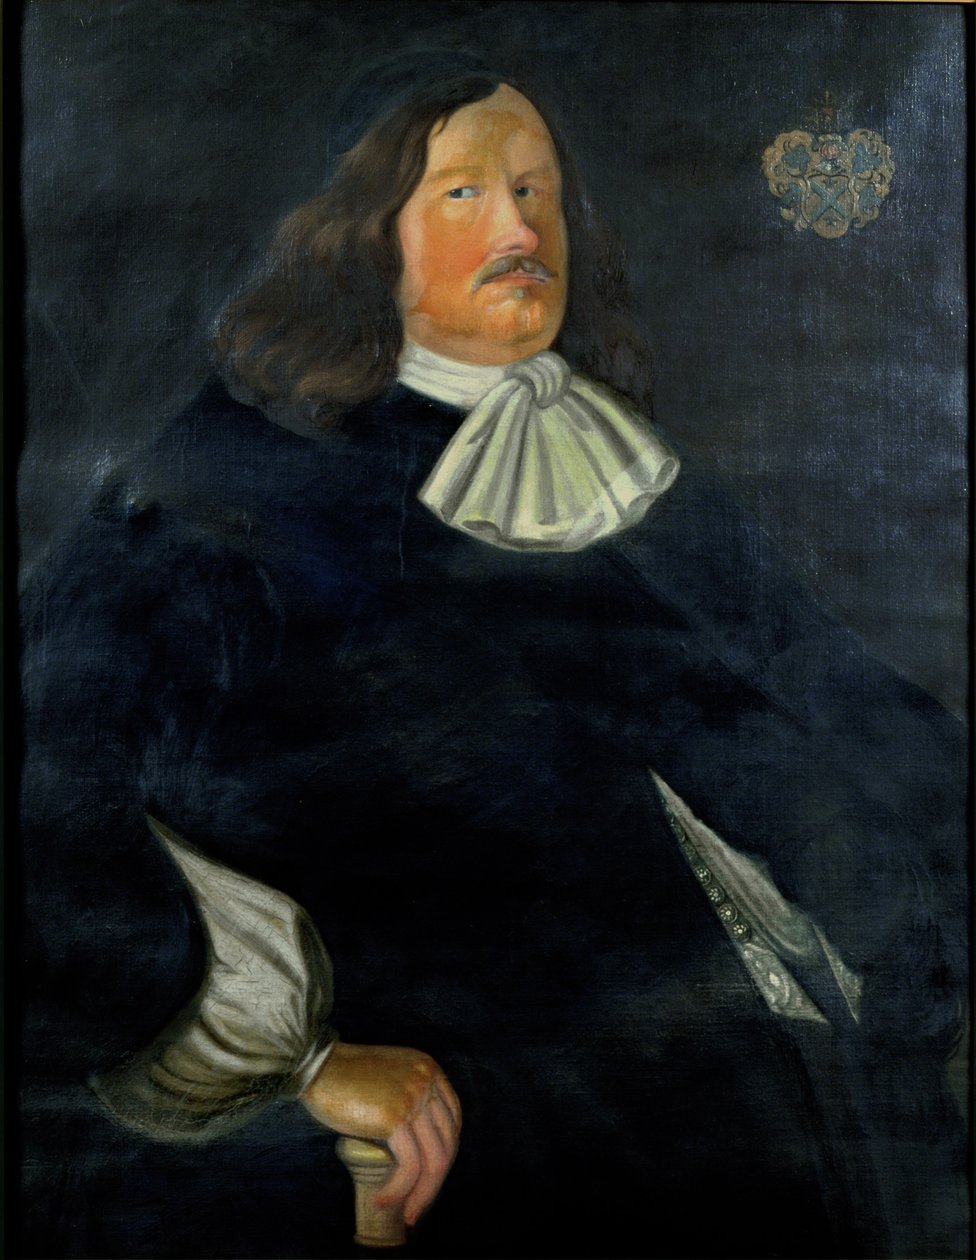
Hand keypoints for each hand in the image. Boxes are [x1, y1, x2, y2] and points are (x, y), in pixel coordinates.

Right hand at [300, 1041, 460, 1225]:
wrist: (316, 1066)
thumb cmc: (345, 1078)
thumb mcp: (391, 1079)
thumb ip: (409, 1098)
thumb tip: (420, 1147)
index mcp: (429, 1069)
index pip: (453, 1121)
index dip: (444, 1154)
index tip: (429, 1179)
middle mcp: (426, 1081)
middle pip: (446, 1143)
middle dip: (435, 1183)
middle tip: (417, 1209)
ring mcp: (413, 1097)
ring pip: (433, 1160)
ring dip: (421, 1195)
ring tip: (407, 1214)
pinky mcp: (394, 1117)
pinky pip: (409, 1166)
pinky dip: (399, 1190)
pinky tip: (382, 1201)